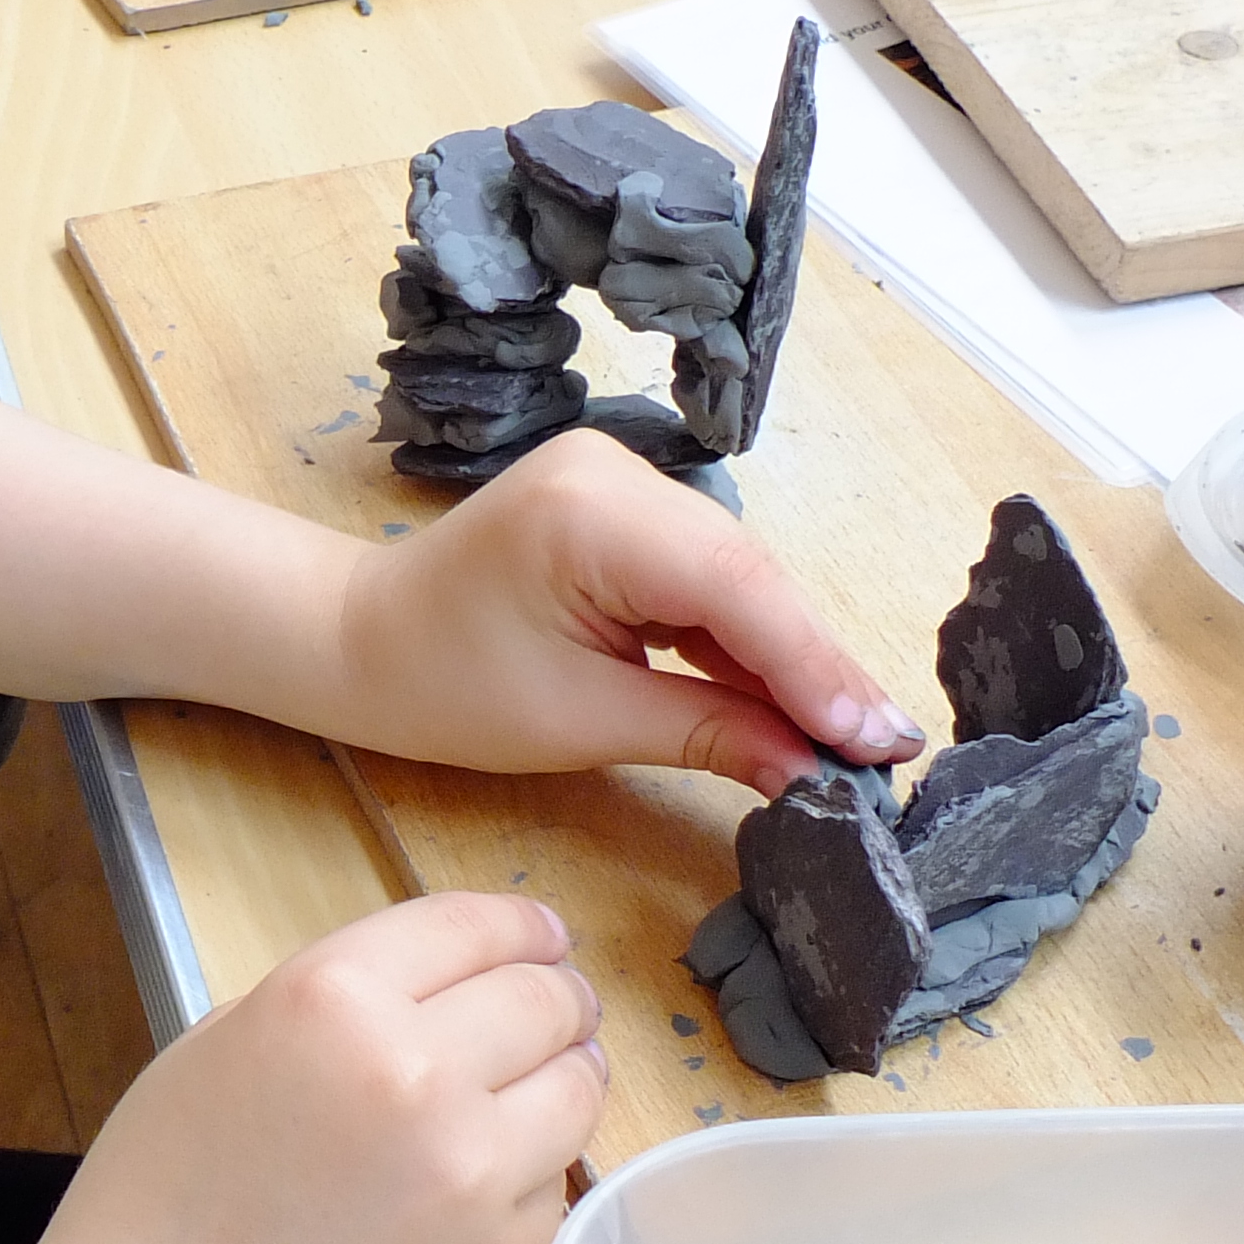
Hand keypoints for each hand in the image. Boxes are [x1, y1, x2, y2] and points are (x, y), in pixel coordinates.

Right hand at [19, 891, 609, 1243]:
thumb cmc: (159, 1206)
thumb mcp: (217, 1049)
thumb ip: (332, 1005)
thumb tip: (437, 994)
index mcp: (332, 999)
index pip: (469, 926)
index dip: (519, 923)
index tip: (542, 934)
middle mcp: (420, 1072)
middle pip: (543, 1000)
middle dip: (558, 994)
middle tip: (558, 1007)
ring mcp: (475, 1174)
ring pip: (577, 1089)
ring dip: (568, 1074)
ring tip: (546, 1083)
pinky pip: (552, 1189)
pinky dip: (532, 1173)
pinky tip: (485, 1184)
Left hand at [320, 429, 923, 794]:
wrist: (356, 640)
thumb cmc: (441, 685)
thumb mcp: (582, 722)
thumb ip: (710, 733)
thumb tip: (817, 772)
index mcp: (591, 512)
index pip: (737, 587)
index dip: (816, 667)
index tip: (882, 741)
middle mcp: (616, 472)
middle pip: (748, 575)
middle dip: (815, 666)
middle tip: (886, 753)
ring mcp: (620, 478)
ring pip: (737, 575)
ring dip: (788, 656)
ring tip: (853, 740)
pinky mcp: (622, 506)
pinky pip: (704, 574)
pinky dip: (742, 637)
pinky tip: (788, 700)